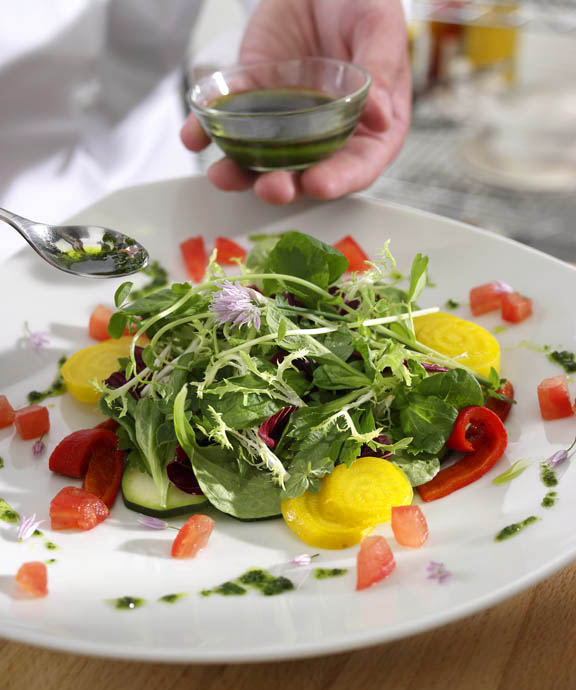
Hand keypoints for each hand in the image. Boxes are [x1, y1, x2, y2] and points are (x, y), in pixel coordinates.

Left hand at [181, 0, 410, 204]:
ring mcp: (285, 125)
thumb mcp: (378, 27)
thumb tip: (382, 118)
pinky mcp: (252, 104)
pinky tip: (192, 135)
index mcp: (368, 129)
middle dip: (286, 186)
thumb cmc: (360, 4)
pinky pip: (226, 124)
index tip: (317, 184)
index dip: (338, 181)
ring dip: (241, 174)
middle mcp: (326, 137)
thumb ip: (381, 69)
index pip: (357, 167)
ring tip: (222, 175)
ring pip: (262, 160)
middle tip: (271, 188)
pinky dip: (205, 132)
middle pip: (306, 174)